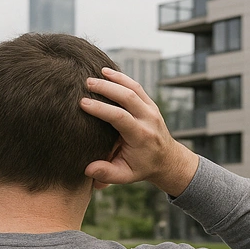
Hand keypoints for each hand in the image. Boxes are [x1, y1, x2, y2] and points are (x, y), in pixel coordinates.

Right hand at [80, 67, 199, 196]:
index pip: (120, 117)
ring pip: (134, 88)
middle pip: (128, 97)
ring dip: (114, 79)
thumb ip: (107, 174)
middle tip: (86, 82)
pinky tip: (107, 72)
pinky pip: (137, 87)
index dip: (101, 109)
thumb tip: (88, 170)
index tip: (82, 103)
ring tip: (95, 73)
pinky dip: (122, 78)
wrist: (167, 159)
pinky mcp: (150, 104)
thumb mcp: (125, 176)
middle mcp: (148, 119)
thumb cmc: (141, 167)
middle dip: (106, 87)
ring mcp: (152, 109)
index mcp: (141, 136)